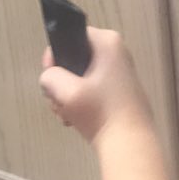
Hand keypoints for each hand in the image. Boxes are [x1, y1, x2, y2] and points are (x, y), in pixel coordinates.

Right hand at [40, 28, 153, 142]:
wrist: (128, 143)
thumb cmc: (100, 112)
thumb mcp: (66, 91)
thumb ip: (49, 77)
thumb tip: (49, 79)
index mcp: (107, 43)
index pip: (70, 36)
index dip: (55, 55)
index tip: (51, 77)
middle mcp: (115, 53)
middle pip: (73, 59)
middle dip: (60, 82)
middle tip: (59, 101)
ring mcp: (118, 73)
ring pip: (78, 78)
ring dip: (67, 96)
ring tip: (67, 114)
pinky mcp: (117, 92)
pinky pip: (89, 90)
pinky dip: (79, 104)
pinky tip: (76, 119)